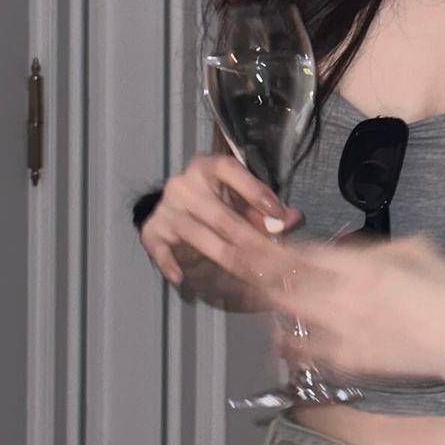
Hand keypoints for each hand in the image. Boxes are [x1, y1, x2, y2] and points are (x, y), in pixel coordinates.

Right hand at [137, 153, 299, 296]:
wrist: (176, 206)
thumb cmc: (216, 199)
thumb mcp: (240, 198)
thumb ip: (266, 207)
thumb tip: (292, 218)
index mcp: (206, 166)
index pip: (228, 169)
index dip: (254, 190)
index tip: (277, 213)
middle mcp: (183, 183)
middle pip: (218, 212)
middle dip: (248, 239)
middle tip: (272, 260)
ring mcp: (166, 207)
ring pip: (197, 234)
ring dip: (223, 256)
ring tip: (247, 273)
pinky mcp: (152, 229)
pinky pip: (160, 250)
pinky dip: (169, 264)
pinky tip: (181, 278)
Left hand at [244, 232, 444, 388]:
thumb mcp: (414, 248)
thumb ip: (373, 246)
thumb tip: (344, 246)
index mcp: (362, 268)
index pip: (304, 255)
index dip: (275, 248)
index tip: (255, 239)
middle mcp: (345, 300)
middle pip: (287, 284)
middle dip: (259, 271)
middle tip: (236, 260)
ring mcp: (344, 335)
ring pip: (292, 317)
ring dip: (269, 303)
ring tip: (250, 292)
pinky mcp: (349, 363)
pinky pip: (308, 354)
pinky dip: (289, 344)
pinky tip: (278, 338)